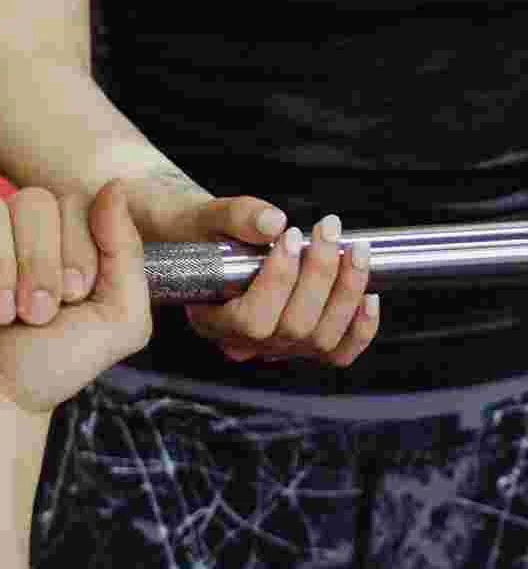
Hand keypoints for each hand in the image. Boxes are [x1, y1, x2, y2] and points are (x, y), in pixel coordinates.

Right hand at [0, 180, 151, 416]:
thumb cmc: (49, 365)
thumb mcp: (116, 321)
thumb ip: (127, 254)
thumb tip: (116, 185)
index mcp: (58, 236)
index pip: (72, 202)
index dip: (75, 249)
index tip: (72, 299)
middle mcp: (12, 226)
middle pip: (31, 200)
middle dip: (38, 265)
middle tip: (33, 316)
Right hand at [146, 195, 381, 367]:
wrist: (205, 242)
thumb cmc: (200, 233)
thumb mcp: (204, 216)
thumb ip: (234, 216)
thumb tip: (272, 222)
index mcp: (211, 319)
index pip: (251, 320)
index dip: (278, 280)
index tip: (289, 235)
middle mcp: (245, 344)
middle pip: (294, 327)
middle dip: (320, 275)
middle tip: (328, 229)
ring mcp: (277, 349)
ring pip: (322, 339)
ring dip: (346, 293)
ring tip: (353, 249)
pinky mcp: (303, 347)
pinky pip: (339, 352)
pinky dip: (360, 328)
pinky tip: (368, 294)